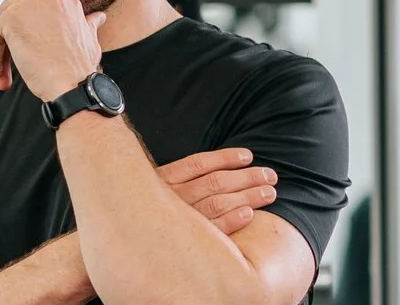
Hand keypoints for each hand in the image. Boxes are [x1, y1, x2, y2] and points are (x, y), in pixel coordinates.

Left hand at [0, 0, 104, 99]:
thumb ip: (88, 23)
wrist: (73, 84)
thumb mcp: (90, 39)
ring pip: (0, 25)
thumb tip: (98, 17)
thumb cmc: (80, 68)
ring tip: (5, 75)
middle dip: (6, 38)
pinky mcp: (11, 19)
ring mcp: (27, 4)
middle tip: (6, 66)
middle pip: (12, 10)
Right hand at [157, 148, 281, 234]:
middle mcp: (172, 198)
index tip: (248, 156)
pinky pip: (213, 229)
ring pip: (218, 203)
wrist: (129, 244)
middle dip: (246, 177)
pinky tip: (249, 214)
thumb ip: (180, 177)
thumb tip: (217, 166)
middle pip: (215, 182)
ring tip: (269, 192)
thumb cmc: (150, 211)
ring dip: (247, 196)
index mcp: (164, 180)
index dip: (226, 158)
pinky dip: (232, 220)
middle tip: (270, 176)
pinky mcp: (186, 241)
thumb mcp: (155, 188)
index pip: (199, 163)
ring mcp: (179, 220)